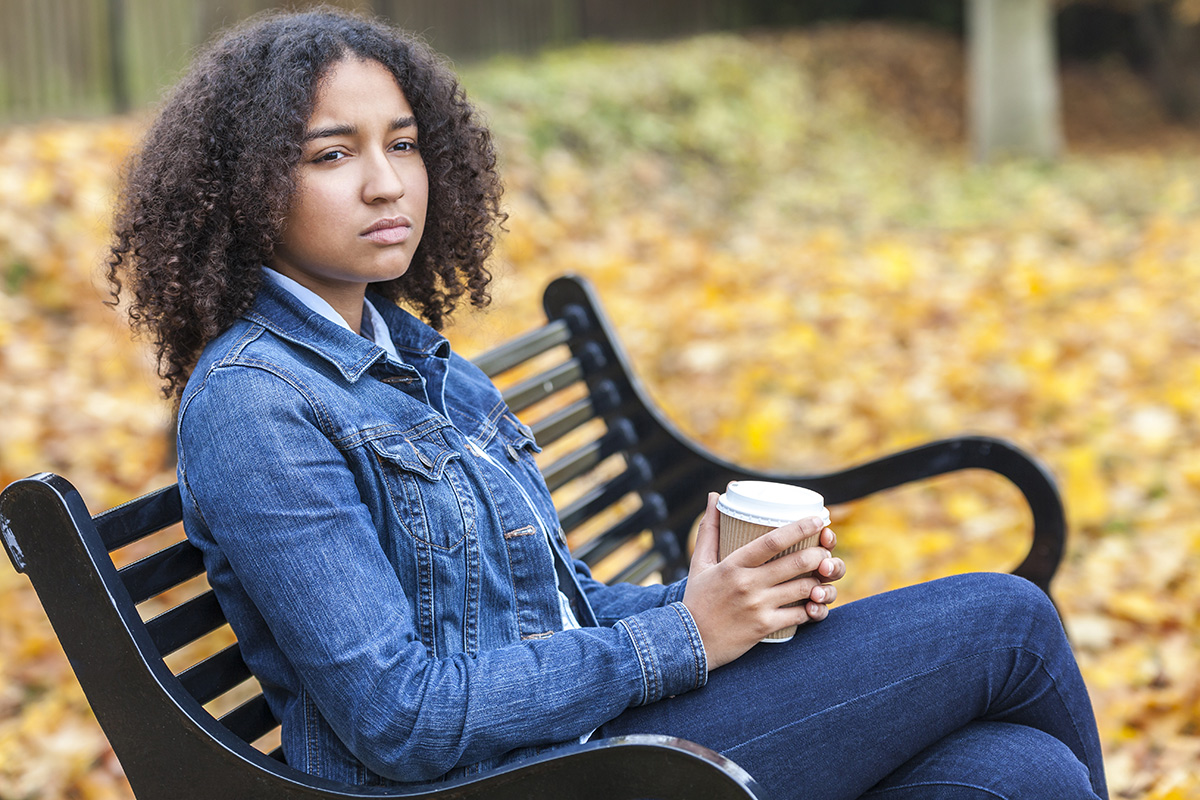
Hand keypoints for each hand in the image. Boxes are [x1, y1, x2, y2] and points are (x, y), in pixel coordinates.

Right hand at [682, 492, 845, 670]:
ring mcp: (758, 606)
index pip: (772, 541)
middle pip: (796, 563)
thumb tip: (714, 496)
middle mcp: (747, 583)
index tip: (818, 519)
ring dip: (820, 581)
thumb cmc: (696, 599)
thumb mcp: (700, 563)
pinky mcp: (764, 627)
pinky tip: (817, 604)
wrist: (688, 642)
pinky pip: (800, 615)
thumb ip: (709, 529)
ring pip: (803, 588)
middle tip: (825, 551)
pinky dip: (814, 609)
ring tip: (824, 576)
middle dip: (819, 554)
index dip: (799, 528)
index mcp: (733, 564)